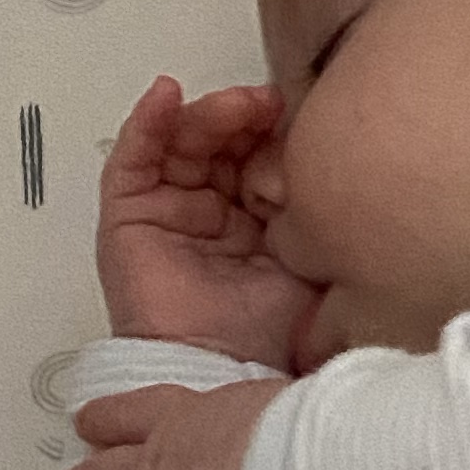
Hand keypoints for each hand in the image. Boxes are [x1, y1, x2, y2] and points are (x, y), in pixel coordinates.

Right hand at [94, 76, 322, 364]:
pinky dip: (147, 121)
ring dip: (207, 115)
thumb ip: (321, 220)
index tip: (305, 117)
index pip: (259, 157)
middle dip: (245, 118)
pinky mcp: (128, 214)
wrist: (220, 373)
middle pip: (221, 143)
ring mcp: (169, 209)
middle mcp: (211, 210)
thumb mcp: (312, 266)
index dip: (277, 135)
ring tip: (234, 105)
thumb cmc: (265, 337)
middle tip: (271, 104)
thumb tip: (341, 169)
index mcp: (255, 220)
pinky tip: (165, 96)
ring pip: (182, 141)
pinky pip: (132, 157)